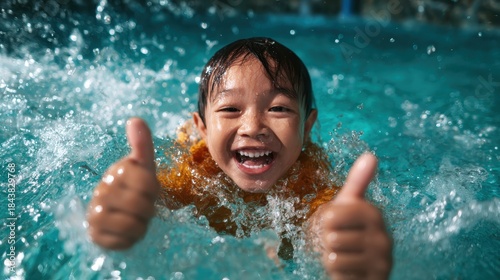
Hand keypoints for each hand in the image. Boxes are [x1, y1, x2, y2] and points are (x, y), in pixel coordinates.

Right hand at [87, 118, 159, 249]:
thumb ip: (142, 144)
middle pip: (142, 206)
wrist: (116, 215)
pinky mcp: (95, 235)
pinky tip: (125, 232)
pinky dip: (130, 240)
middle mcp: (101, 191)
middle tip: (141, 207)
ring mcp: (94, 213)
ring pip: (133, 225)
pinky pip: (122, 242)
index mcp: (116, 172)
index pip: (148, 183)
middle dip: (148, 210)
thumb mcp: (143, 167)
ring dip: (140, 226)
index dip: (153, 190)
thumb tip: (135, 119)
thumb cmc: (134, 188)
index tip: (147, 190)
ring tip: (134, 219)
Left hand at [311, 153, 391, 278]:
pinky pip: (340, 273)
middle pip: (331, 237)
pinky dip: (338, 273)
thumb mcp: (350, 205)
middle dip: (329, 242)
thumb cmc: (350, 232)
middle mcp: (383, 237)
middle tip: (341, 243)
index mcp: (373, 213)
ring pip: (334, 257)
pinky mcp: (376, 278)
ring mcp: (381, 261)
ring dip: (333, 258)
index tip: (339, 225)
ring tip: (345, 256)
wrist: (361, 268)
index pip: (330, 216)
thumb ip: (358, 182)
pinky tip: (349, 269)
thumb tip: (371, 155)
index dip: (327, 222)